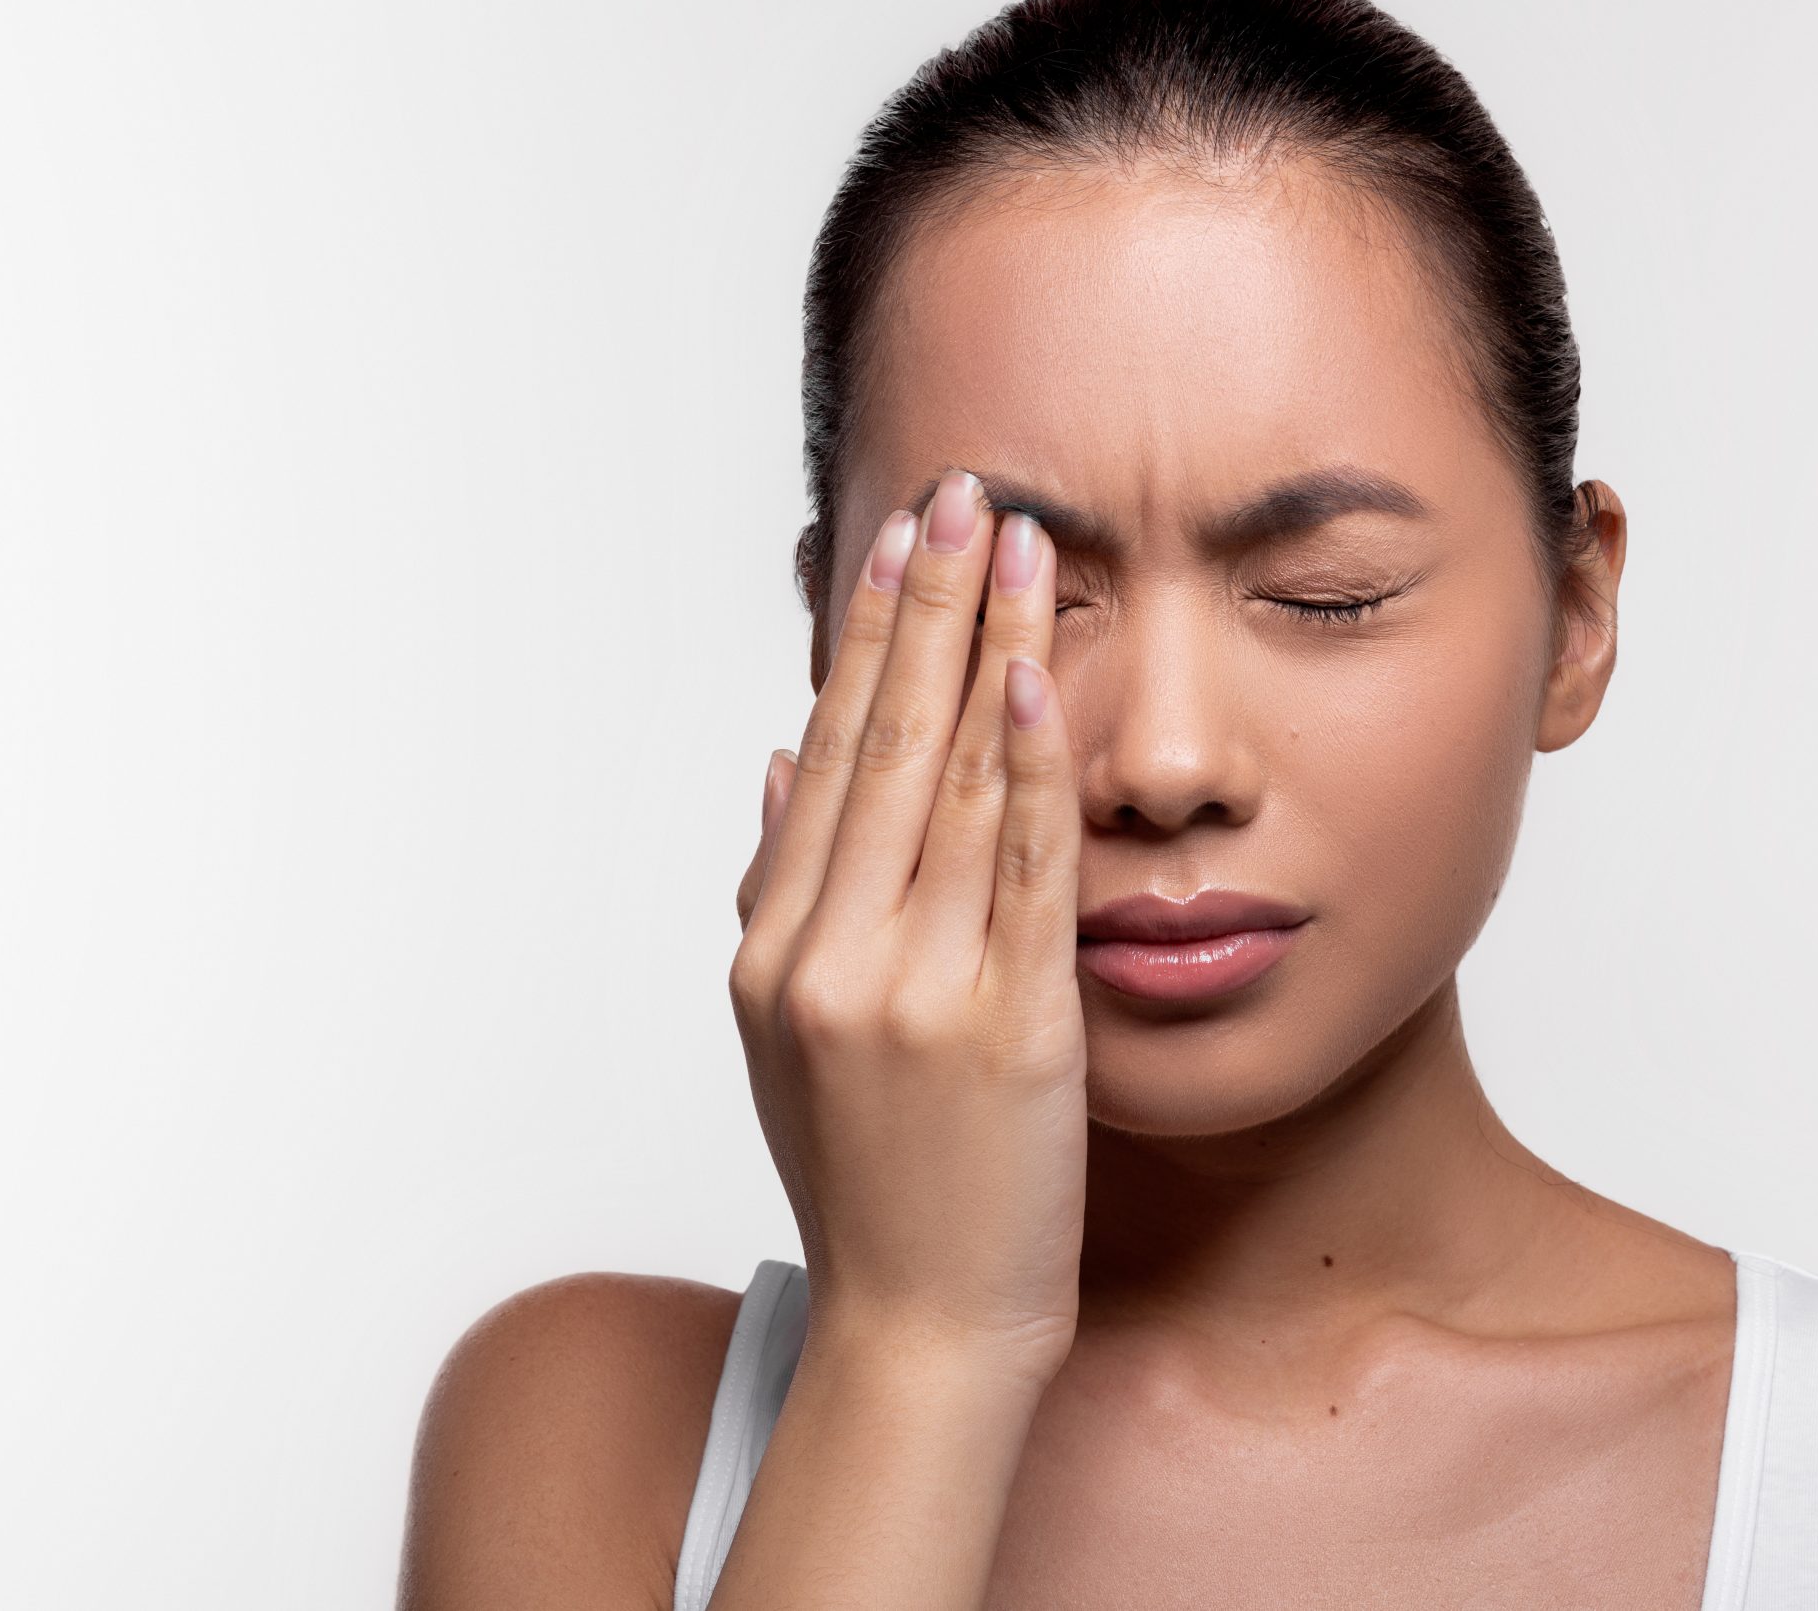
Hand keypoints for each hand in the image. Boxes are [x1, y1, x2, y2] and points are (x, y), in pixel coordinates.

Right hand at [729, 470, 1086, 1383]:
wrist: (922, 1326)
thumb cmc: (872, 1184)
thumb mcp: (787, 1039)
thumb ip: (784, 896)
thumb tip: (777, 765)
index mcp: (774, 948)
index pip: (825, 754)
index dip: (865, 637)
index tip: (895, 538)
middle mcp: (825, 954)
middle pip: (880, 743)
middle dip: (924, 606)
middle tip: (959, 491)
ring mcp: (910, 988)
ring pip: (947, 783)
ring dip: (985, 649)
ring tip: (1017, 543)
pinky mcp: (1004, 1025)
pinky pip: (1019, 868)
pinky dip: (1029, 766)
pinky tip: (1043, 677)